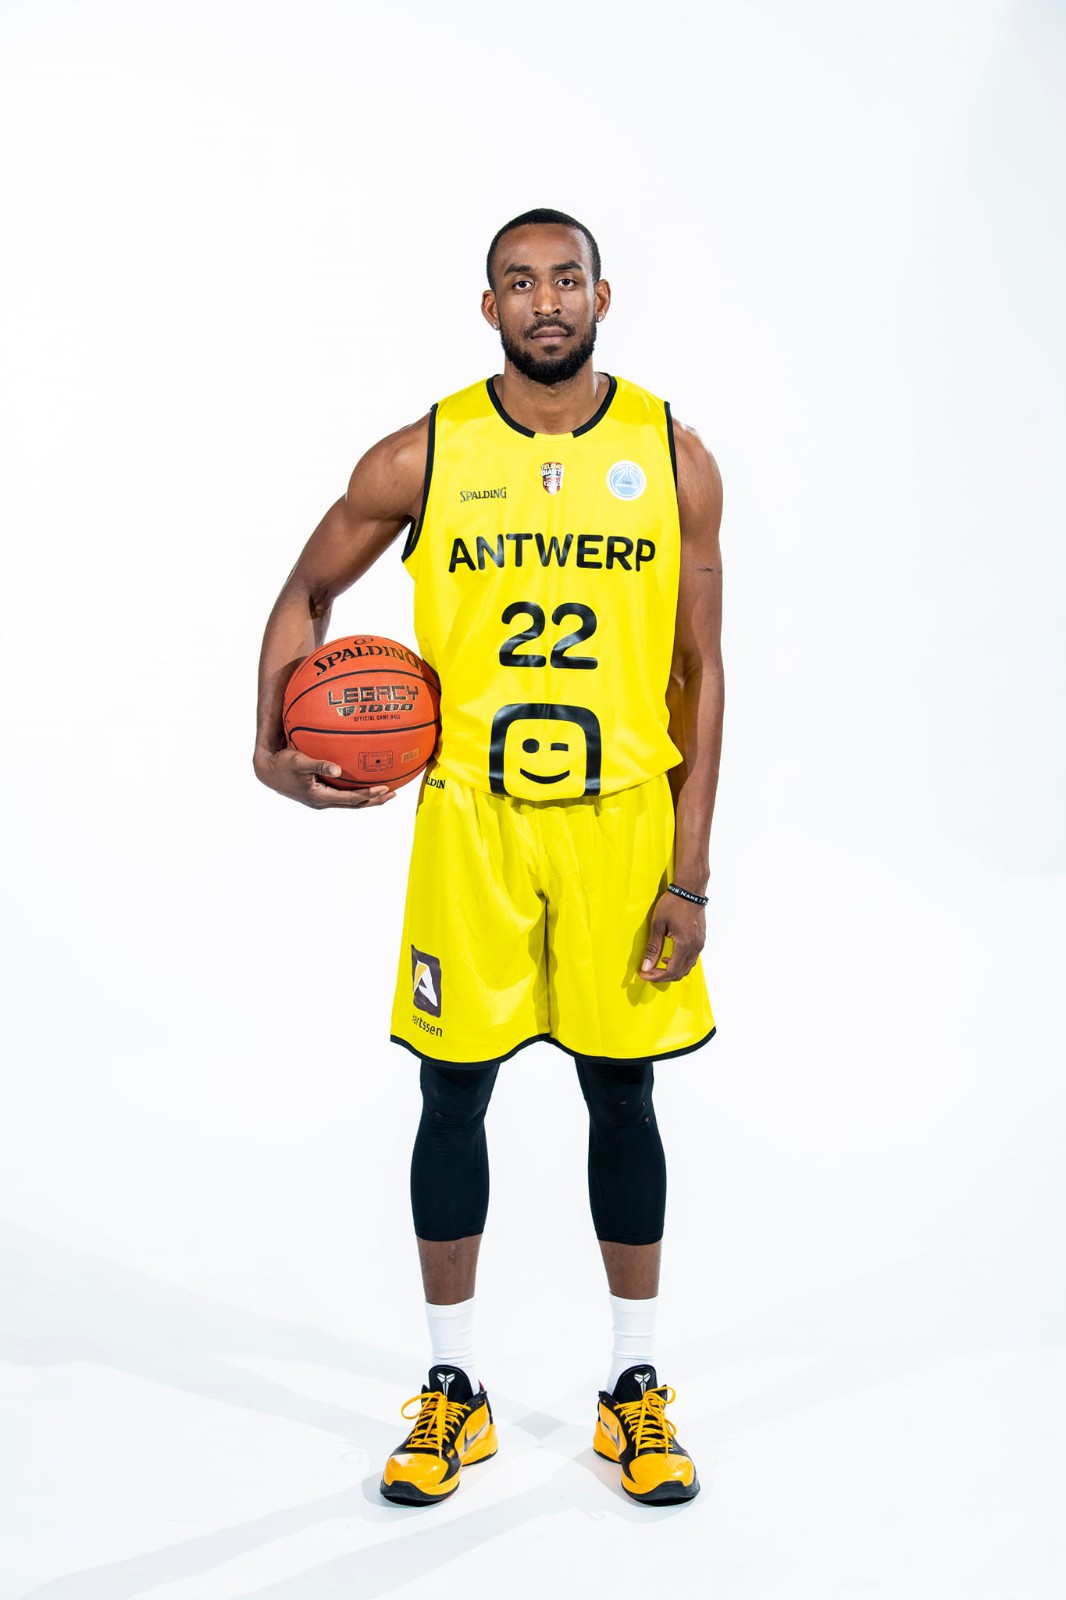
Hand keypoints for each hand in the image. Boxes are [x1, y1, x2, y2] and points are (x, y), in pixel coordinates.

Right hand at [253, 748, 395, 809]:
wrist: (267, 770)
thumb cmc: (282, 764)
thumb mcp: (299, 761)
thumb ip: (319, 764)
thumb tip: (338, 769)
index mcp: (320, 797)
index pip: (350, 799)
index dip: (368, 795)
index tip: (384, 788)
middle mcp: (323, 801)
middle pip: (355, 804)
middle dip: (374, 800)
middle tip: (393, 794)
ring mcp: (321, 798)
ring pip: (349, 801)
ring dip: (367, 797)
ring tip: (384, 791)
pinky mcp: (319, 792)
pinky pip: (342, 794)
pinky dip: (356, 790)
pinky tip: (363, 780)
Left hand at [639, 891, 704, 981]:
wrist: (690, 889)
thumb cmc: (673, 903)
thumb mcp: (658, 925)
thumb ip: (653, 947)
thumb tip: (646, 966)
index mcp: (685, 945)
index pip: (671, 971)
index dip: (656, 976)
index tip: (643, 974)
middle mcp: (695, 947)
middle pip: (680, 973)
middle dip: (663, 976)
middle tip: (648, 971)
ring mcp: (700, 943)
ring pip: (687, 967)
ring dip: (672, 970)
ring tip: (658, 964)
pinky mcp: (700, 939)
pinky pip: (691, 958)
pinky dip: (680, 962)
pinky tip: (669, 955)